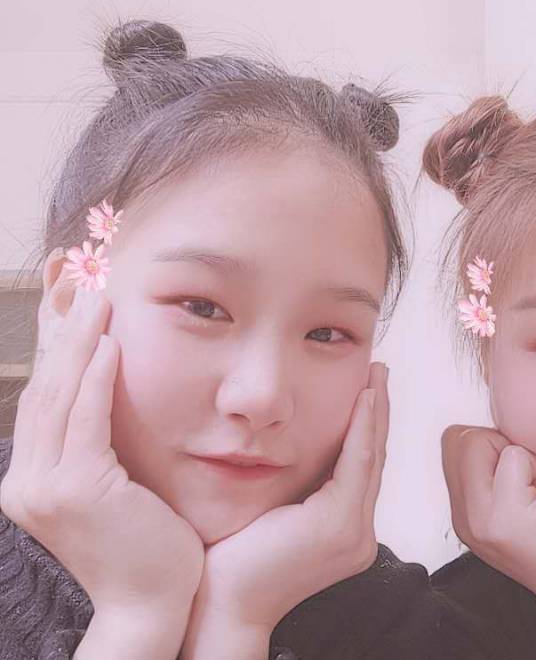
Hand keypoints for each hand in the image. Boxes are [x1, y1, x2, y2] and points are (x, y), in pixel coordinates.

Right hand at [0, 287, 203, 653]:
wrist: (154, 602)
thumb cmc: (146, 541)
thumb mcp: (114, 486)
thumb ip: (100, 445)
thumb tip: (107, 393)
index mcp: (32, 480)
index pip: (43, 398)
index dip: (55, 348)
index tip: (69, 305)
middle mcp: (27, 481)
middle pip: (45, 388)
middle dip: (63, 333)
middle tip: (81, 285)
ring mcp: (45, 487)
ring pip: (61, 396)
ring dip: (80, 342)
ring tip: (97, 299)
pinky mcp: (78, 489)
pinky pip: (87, 419)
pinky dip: (97, 377)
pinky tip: (112, 343)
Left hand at [180, 362, 388, 659]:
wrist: (221, 601)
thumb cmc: (235, 555)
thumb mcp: (276, 509)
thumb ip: (300, 483)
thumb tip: (299, 440)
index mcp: (346, 530)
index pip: (362, 467)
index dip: (370, 425)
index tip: (369, 387)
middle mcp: (359, 533)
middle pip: (374, 457)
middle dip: (379, 411)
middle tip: (379, 372)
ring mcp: (353, 531)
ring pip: (371, 455)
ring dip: (376, 411)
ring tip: (376, 375)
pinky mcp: (338, 523)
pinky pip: (357, 462)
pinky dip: (363, 426)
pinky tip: (364, 397)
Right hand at [442, 426, 535, 618]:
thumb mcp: (522, 495)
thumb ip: (498, 466)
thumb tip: (498, 423)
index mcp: (464, 510)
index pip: (453, 439)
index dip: (491, 444)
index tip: (523, 480)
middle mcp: (462, 517)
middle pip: (459, 435)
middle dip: (500, 445)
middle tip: (532, 486)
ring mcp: (479, 521)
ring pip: (479, 439)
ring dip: (521, 457)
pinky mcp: (505, 521)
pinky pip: (515, 457)